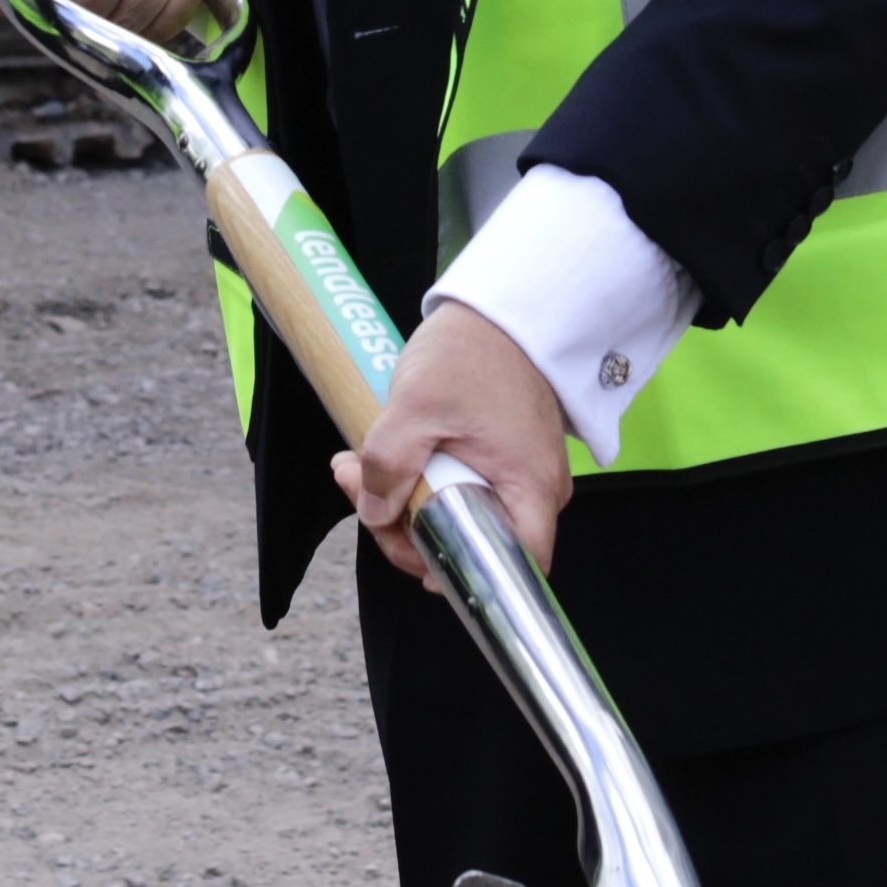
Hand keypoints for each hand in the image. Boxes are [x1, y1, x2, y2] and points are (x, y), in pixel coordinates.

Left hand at [336, 302, 577, 581]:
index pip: (510, 567)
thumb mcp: (416, 406)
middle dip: (402, 526)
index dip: (461, 577)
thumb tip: (376, 514)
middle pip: (468, 544)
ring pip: (453, 516)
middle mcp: (532, 493)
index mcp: (529, 489)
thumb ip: (391, 465)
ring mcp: (514, 476)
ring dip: (399, 499)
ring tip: (354, 464)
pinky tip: (379, 456)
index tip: (413, 557)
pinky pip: (455, 489)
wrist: (499, 309)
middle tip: (356, 484)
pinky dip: (415, 479)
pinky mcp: (496, 460)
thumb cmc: (473, 352)